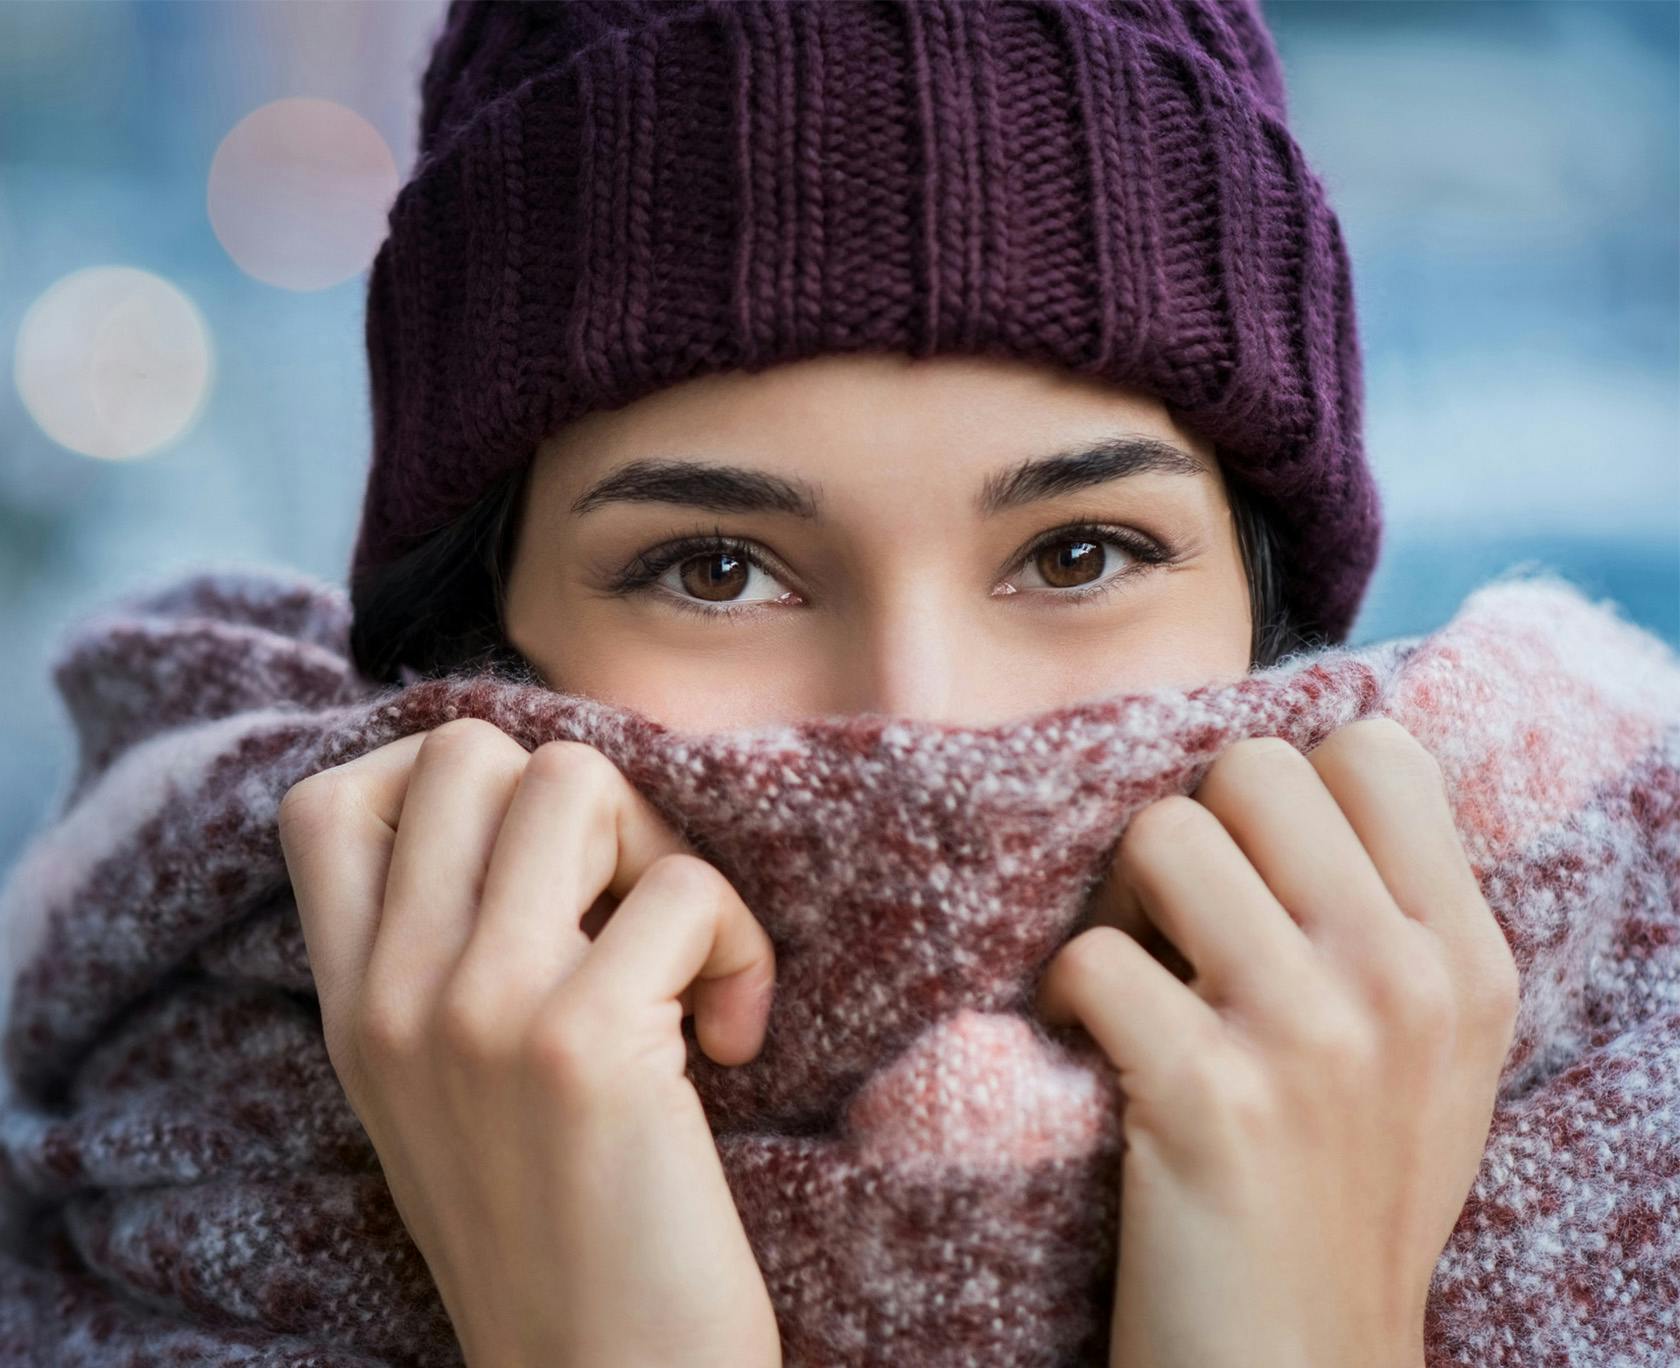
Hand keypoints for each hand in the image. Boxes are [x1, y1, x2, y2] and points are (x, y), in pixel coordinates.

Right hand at [277, 718, 781, 1367]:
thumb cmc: (556, 1234)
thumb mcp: (444, 1094)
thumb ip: (445, 963)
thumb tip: (539, 809)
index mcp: (353, 1008)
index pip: (332, 803)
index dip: (446, 783)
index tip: (537, 863)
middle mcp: (395, 996)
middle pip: (471, 751)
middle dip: (583, 802)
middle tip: (628, 909)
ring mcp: (479, 1011)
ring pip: (576, 780)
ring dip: (663, 852)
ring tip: (684, 962)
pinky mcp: (580, 1043)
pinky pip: (684, 887)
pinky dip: (741, 945)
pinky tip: (734, 1040)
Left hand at [1035, 717, 1520, 1367]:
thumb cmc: (1343, 1199)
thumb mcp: (1428, 1054)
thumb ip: (1387, 918)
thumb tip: (1286, 784)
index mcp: (1464, 956)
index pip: (1374, 749)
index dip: (1287, 791)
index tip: (1253, 868)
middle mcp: (1401, 978)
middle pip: (1251, 771)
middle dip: (1191, 831)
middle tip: (1171, 923)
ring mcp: (1311, 1034)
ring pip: (1163, 836)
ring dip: (1116, 904)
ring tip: (1129, 982)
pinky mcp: (1209, 1097)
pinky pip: (1092, 956)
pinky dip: (1063, 997)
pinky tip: (1085, 1048)